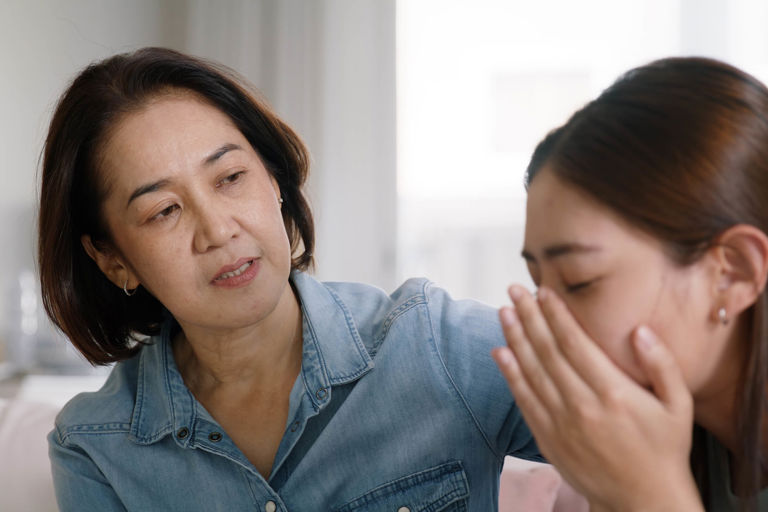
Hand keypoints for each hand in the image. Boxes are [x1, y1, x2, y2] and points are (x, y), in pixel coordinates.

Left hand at [492, 285, 702, 510]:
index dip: (556, 314)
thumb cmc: (664, 449)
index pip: (575, 343)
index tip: (543, 291)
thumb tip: (640, 330)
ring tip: (504, 311)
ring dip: (515, 339)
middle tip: (514, 290)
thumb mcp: (678, 406)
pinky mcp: (549, 438)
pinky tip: (500, 352)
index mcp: (613, 393)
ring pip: (531, 372)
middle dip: (529, 317)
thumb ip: (662, 365)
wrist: (642, 500)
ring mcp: (561, 423)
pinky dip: (510, 375)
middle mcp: (582, 405)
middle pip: (547, 352)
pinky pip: (524, 400)